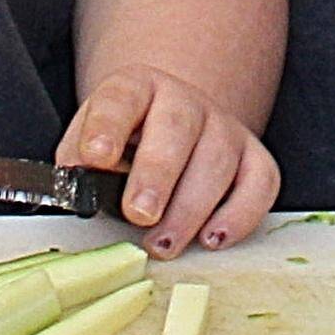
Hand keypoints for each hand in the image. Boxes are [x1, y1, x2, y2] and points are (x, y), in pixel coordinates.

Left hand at [63, 63, 279, 256]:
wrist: (170, 130)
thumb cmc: (125, 147)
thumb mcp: (91, 143)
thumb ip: (79, 162)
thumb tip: (74, 188)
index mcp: (137, 89)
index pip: (121, 99)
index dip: (107, 126)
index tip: (95, 156)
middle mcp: (184, 101)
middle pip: (176, 129)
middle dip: (157, 174)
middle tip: (138, 214)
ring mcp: (224, 128)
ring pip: (218, 160)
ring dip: (191, 209)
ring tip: (164, 245)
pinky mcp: (254, 158)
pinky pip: (260, 183)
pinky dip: (241, 214)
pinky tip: (212, 239)